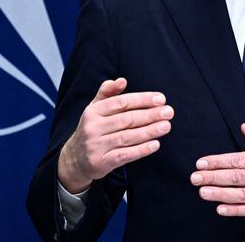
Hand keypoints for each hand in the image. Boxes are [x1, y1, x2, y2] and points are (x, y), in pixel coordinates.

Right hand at [57, 78, 173, 192]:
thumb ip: (108, 93)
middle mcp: (93, 128)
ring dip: (149, 131)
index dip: (142, 99)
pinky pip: (124, 155)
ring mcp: (96, 146)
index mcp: (93, 111)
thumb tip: (122, 80)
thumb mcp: (95, 108)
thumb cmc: (92, 128)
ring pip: (127, 137)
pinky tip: (155, 144)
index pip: (121, 102)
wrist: (75, 159)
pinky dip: (141, 150)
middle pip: (126, 119)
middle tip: (169, 112)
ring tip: (166, 126)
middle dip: (150, 115)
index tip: (161, 99)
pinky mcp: (101, 163)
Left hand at [190, 123, 244, 216]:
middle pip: (235, 177)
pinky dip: (235, 211)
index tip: (202, 162)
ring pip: (240, 195)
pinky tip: (220, 208)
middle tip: (195, 177)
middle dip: (212, 177)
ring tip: (202, 192)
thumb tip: (243, 127)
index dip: (218, 161)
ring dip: (219, 194)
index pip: (238, 160)